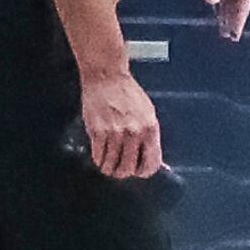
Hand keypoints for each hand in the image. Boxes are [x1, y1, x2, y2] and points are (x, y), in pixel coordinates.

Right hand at [78, 65, 162, 181]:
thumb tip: (152, 157)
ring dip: (109, 169)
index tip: (138, 171)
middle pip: (129, 168)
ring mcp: (115, 133)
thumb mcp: (148, 113)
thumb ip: (149, 136)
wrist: (107, 77)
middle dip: (124, 172)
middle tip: (120, 169)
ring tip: (108, 165)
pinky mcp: (97, 131)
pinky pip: (98, 156)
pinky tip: (100, 156)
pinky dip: (98, 160)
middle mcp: (133, 133)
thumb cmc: (128, 93)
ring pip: (111, 166)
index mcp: (149, 128)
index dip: (144, 171)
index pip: (151, 163)